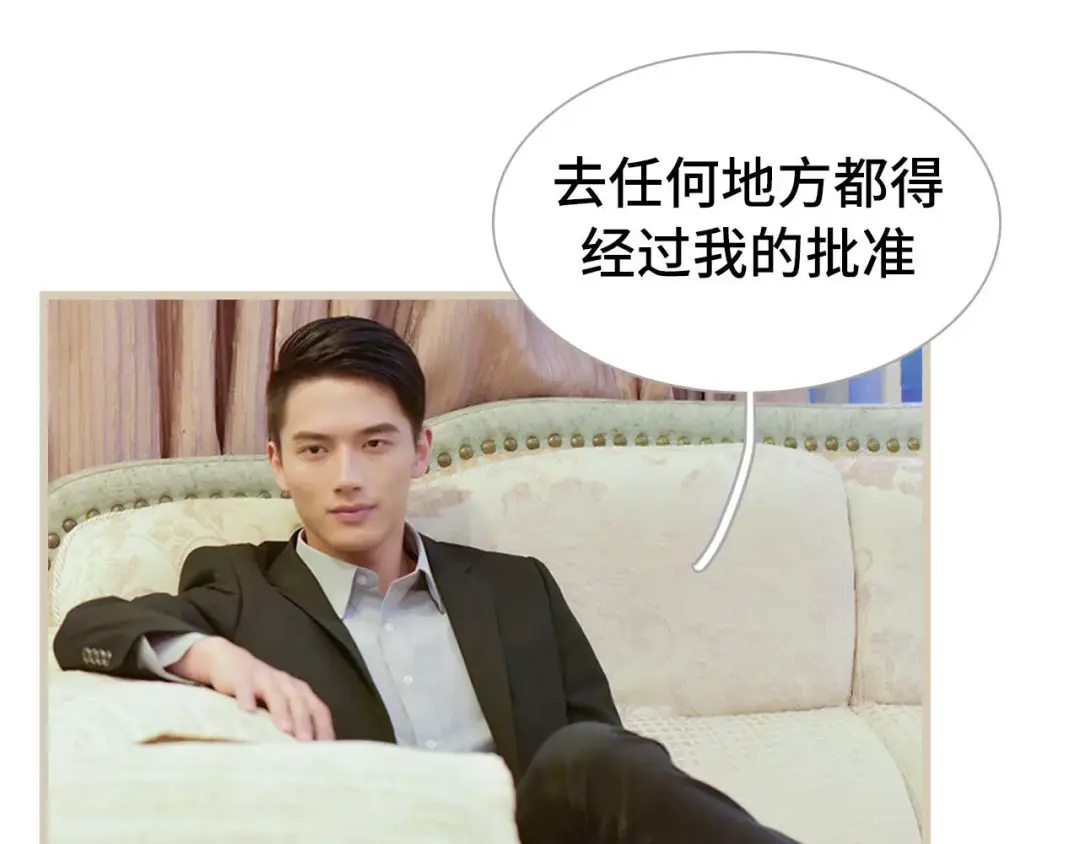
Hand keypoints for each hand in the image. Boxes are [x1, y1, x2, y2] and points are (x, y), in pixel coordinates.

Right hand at [171, 636, 334, 740]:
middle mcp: (286, 684)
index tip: (327, 749)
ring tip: (284, 729)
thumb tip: (303, 757)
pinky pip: (246, 686)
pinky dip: (247, 696)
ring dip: (281, 711)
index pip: (318, 710)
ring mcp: (265, 678)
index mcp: (299, 692)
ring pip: (276, 694)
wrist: (230, 663)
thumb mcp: (278, 706)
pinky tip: (246, 710)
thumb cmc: (258, 692)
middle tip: (307, 743)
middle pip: (300, 702)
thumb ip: (290, 724)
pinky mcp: (242, 677)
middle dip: (304, 722)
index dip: (324, 728)